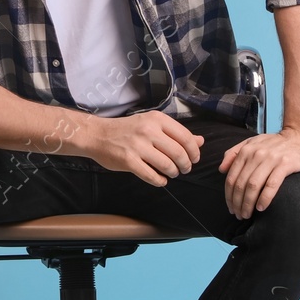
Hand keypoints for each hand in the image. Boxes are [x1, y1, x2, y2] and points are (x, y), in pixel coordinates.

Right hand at [84, 111, 204, 185]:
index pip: (185, 137)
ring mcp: (138, 146)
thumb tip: (200, 141)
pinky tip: (161, 180)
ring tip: (172, 173)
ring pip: (167, 165)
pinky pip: (151, 175)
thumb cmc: (127, 129)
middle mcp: (148, 130)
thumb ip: (176, 133)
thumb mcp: (152, 124)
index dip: (194, 151)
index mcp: (157, 119)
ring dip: (173, 173)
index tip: (194, 158)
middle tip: (184, 169)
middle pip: (178, 153)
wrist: (98, 135)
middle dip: (185, 165)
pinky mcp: (128, 161)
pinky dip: (160, 181)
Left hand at [218, 126, 299, 218]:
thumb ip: (234, 153)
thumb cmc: (276, 143)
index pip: (231, 177)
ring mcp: (271, 159)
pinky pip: (271, 185)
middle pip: (241, 184)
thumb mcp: (253, 142)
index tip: (230, 207)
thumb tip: (221, 169)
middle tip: (238, 215)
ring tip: (247, 214)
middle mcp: (257, 154)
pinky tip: (261, 208)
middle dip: (237, 203)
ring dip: (248, 204)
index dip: (228, 196)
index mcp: (246, 150)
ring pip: (253, 186)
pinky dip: (264, 198)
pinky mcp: (286, 164)